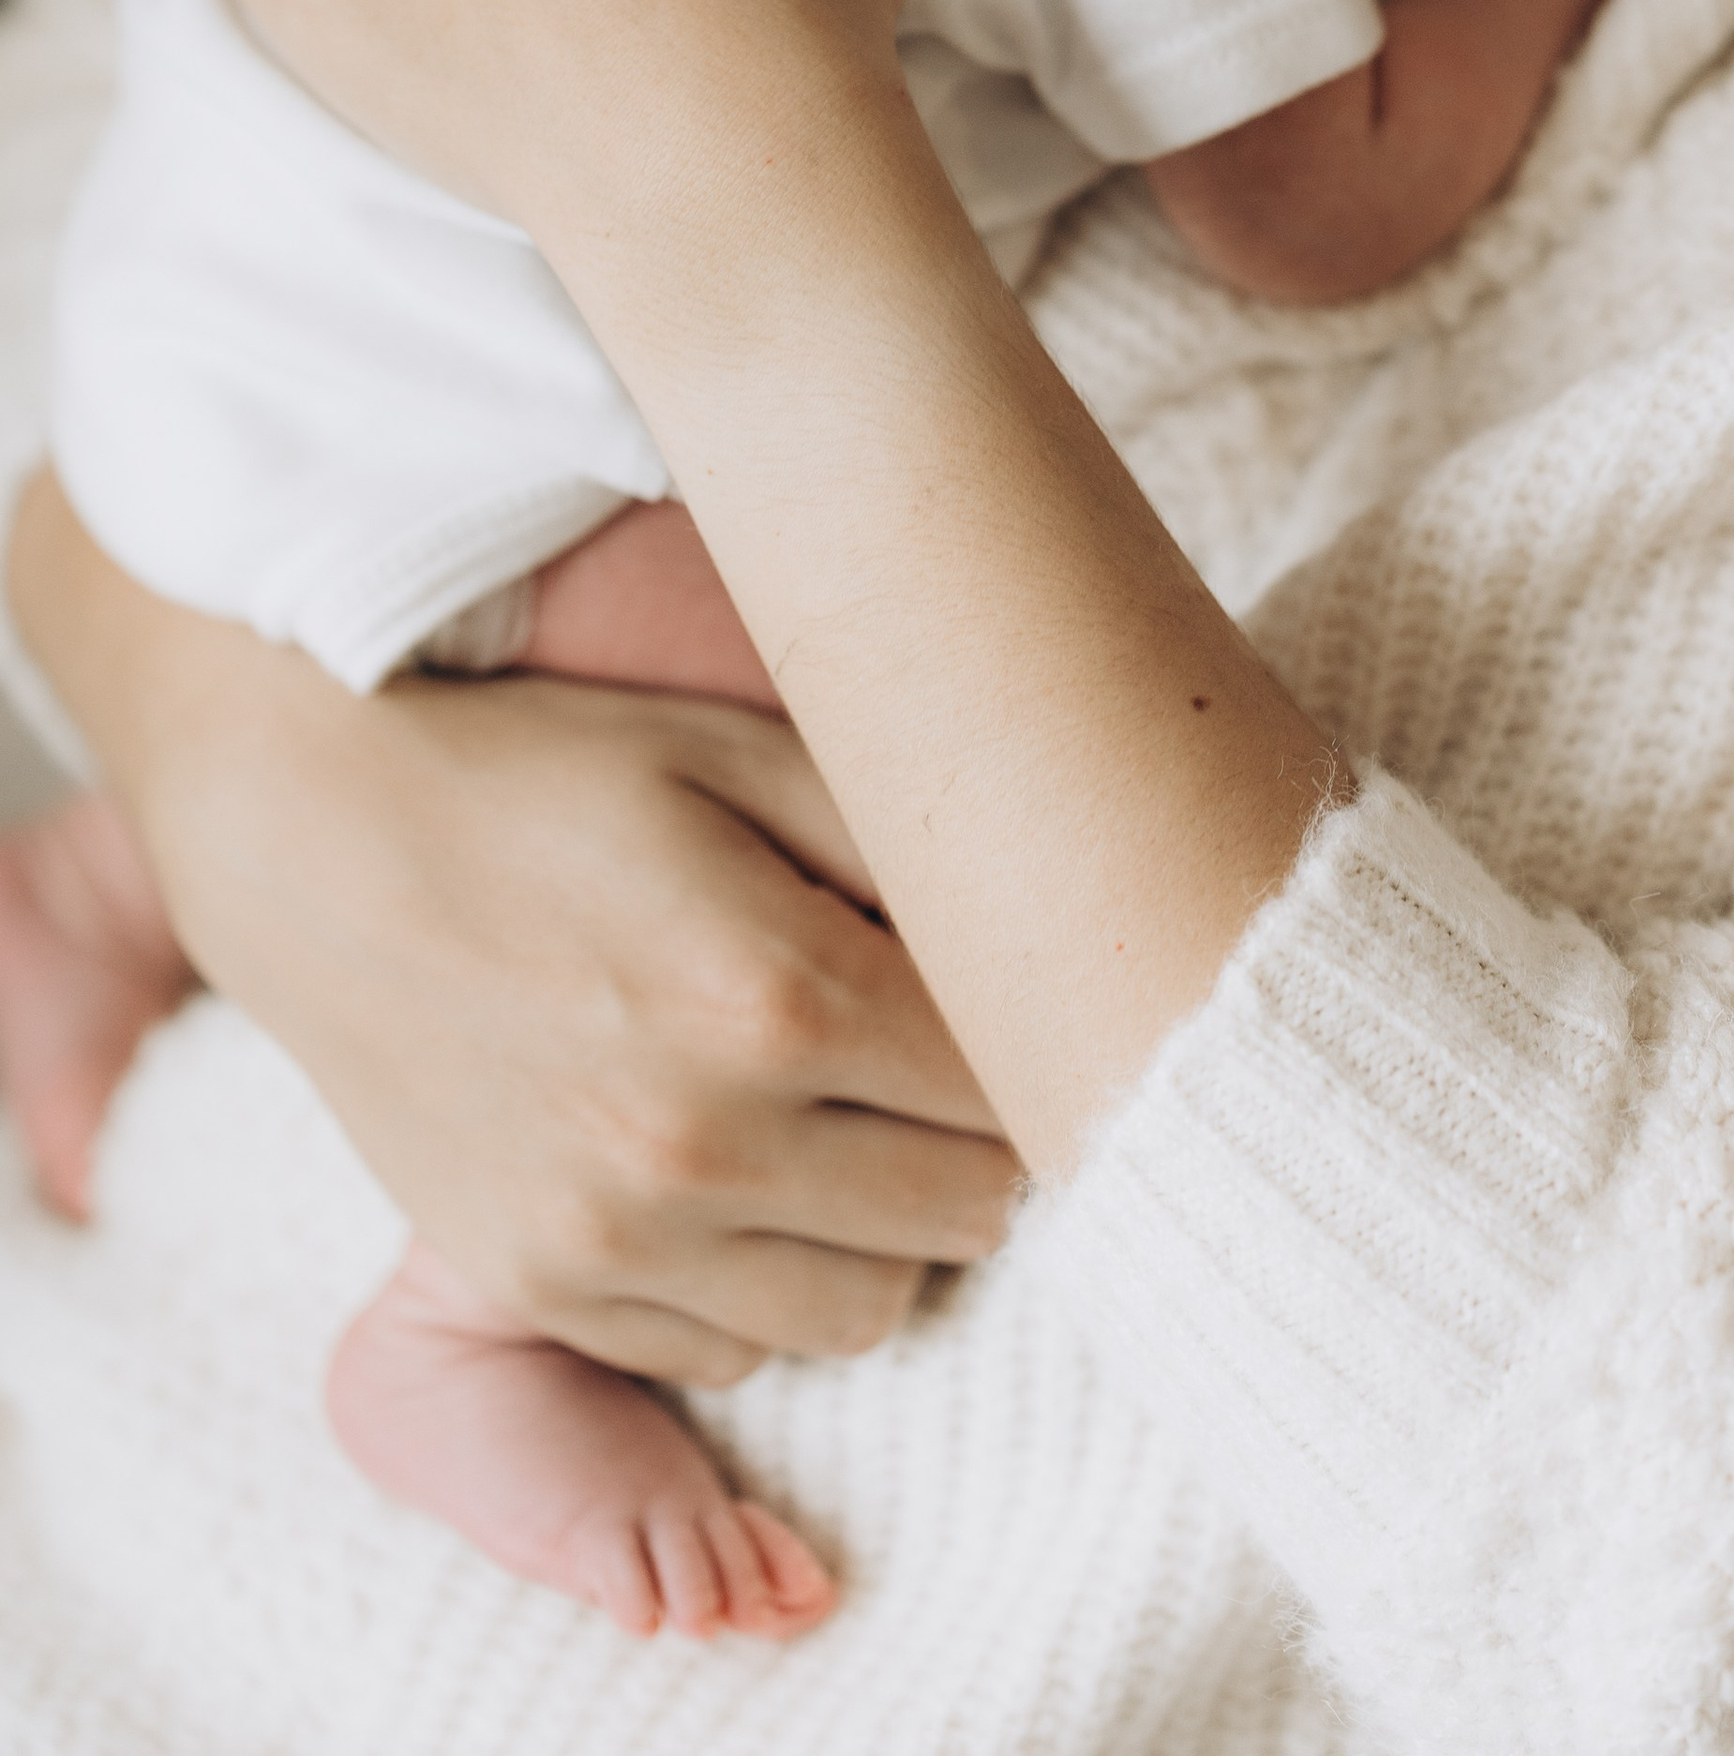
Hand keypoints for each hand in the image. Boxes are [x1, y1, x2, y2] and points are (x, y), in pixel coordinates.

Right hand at [10, 477, 1016, 1383]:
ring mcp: (616, 1232)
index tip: (1028, 1006)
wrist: (319, 839)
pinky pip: (736, 1351)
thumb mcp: (740, 751)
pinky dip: (770, 1285)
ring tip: (855, 1128)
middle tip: (946, 1064)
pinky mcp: (544, 1286)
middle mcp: (705, 1137)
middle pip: (968, 1212)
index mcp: (777, 991)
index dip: (1041, 1045)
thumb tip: (1044, 921)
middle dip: (985, 1139)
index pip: (1014, 1090)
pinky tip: (747, 1181)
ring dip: (892, 1228)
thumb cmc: (552, 772)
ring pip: (868, 1308)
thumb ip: (903, 842)